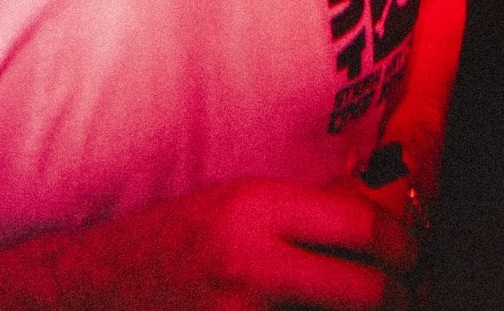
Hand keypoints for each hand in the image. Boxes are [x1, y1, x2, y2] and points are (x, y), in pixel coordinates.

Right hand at [105, 177, 419, 309]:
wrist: (88, 292)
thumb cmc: (167, 242)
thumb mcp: (234, 203)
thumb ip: (301, 214)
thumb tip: (377, 220)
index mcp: (257, 209)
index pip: (362, 225)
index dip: (404, 245)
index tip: (415, 253)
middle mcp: (252, 266)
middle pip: (366, 292)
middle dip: (399, 297)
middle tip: (408, 294)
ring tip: (373, 306)